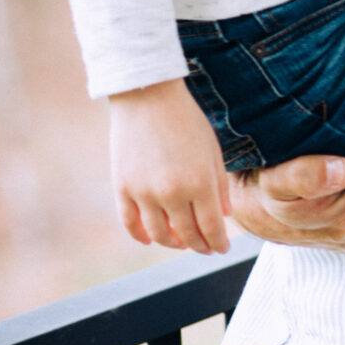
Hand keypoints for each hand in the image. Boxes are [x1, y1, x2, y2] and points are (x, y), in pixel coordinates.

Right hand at [110, 77, 233, 254]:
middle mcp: (172, 193)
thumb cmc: (186, 120)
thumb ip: (219, 186)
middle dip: (200, 246)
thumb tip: (222, 216)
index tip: (222, 249)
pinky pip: (130, 223)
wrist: (147, 95)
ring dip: (173, 244)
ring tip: (182, 243)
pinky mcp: (122, 187)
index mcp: (200, 183)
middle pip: (187, 235)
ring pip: (159, 234)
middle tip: (206, 249)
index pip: (212, 228)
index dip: (219, 243)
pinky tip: (151, 239)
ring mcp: (144, 192)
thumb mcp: (212, 151)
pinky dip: (141, 236)